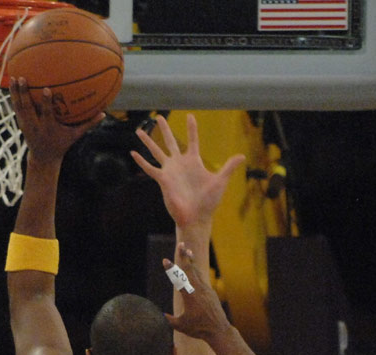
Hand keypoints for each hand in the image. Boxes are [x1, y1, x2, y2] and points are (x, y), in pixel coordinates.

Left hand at [9, 78, 103, 163]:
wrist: (43, 158)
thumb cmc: (62, 144)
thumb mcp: (75, 136)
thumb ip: (88, 124)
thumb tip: (103, 113)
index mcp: (48, 128)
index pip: (47, 114)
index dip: (46, 102)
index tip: (46, 90)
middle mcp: (35, 126)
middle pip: (28, 108)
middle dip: (25, 94)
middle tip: (23, 78)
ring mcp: (26, 125)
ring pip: (19, 106)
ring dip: (16, 92)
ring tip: (14, 77)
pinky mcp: (20, 123)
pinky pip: (16, 107)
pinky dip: (13, 95)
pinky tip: (12, 82)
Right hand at [131, 113, 244, 227]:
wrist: (197, 217)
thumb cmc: (209, 202)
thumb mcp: (220, 181)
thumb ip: (229, 167)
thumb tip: (242, 156)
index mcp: (194, 161)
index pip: (192, 140)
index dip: (192, 128)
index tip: (190, 115)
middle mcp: (180, 163)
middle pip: (170, 141)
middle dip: (164, 129)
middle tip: (158, 117)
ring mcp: (170, 171)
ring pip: (157, 151)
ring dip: (148, 141)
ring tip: (139, 130)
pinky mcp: (163, 180)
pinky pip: (150, 169)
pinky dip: (141, 162)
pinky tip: (133, 153)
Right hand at [163, 243, 229, 339]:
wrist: (219, 330)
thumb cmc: (199, 329)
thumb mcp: (181, 326)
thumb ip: (169, 320)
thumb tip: (159, 316)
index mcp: (190, 295)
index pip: (178, 279)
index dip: (171, 269)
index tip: (165, 260)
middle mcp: (198, 289)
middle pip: (190, 269)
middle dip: (184, 256)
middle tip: (181, 244)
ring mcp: (206, 290)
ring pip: (197, 272)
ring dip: (191, 261)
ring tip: (188, 251)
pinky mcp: (210, 292)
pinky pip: (202, 279)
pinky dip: (196, 271)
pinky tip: (193, 268)